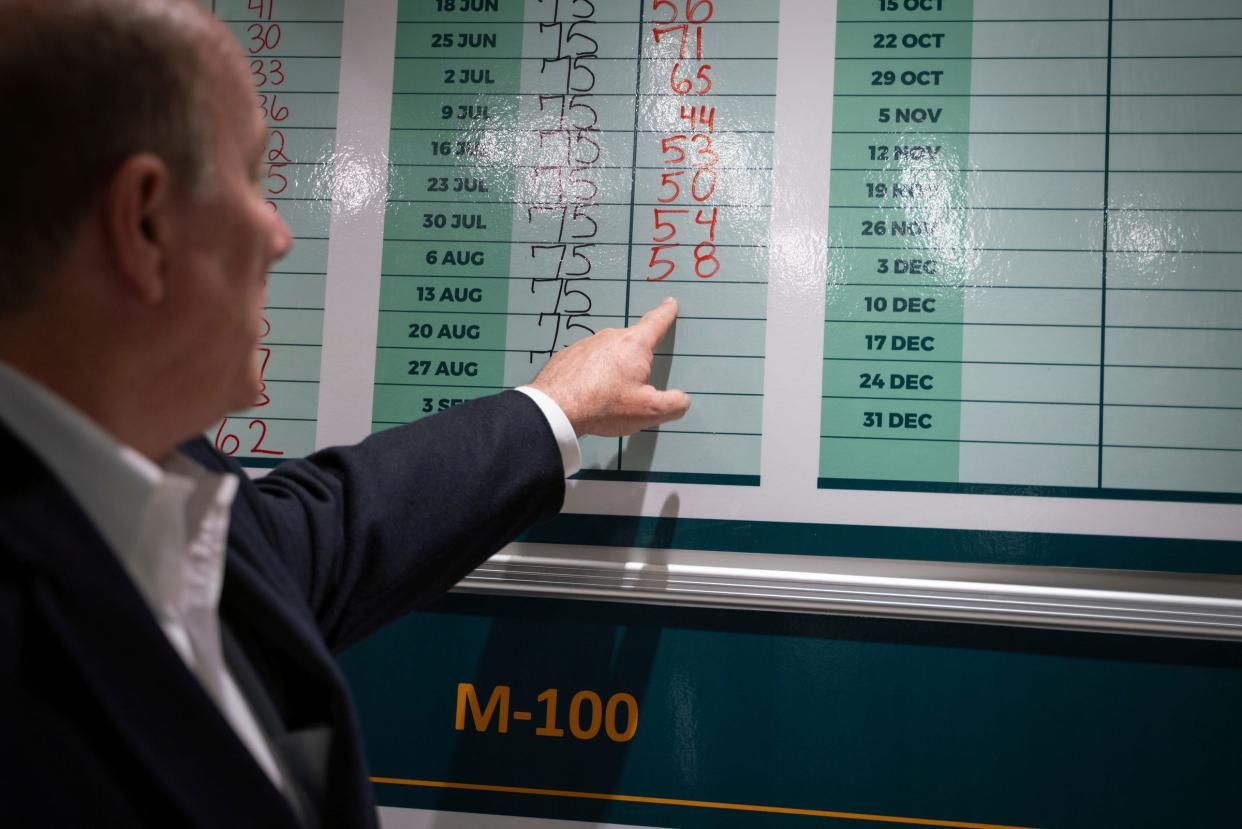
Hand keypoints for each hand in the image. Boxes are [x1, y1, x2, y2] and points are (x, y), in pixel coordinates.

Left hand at [529, 298, 690, 436]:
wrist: (554, 409)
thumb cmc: (603, 405)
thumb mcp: (648, 411)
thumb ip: (673, 403)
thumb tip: (681, 399)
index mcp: (634, 345)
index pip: (656, 322)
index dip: (666, 313)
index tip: (670, 304)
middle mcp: (610, 337)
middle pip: (632, 343)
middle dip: (637, 359)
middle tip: (635, 385)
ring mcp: (586, 344)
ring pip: (608, 353)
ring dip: (612, 368)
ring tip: (609, 395)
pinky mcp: (567, 355)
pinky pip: (587, 361)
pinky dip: (592, 374)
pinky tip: (589, 393)